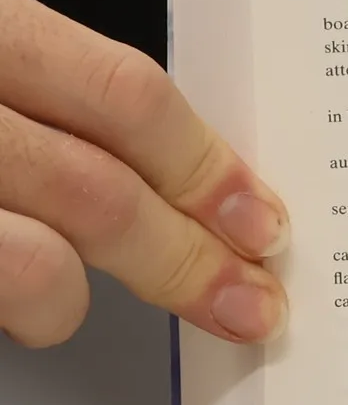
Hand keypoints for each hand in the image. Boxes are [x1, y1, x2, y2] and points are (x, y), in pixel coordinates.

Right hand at [0, 0, 288, 346]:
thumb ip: (57, 100)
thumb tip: (179, 174)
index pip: (123, 93)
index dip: (206, 164)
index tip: (265, 219)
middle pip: (98, 188)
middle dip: (188, 257)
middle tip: (250, 304)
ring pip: (37, 262)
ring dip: (73, 303)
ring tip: (62, 311)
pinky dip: (16, 311)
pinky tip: (10, 304)